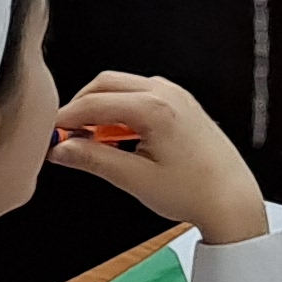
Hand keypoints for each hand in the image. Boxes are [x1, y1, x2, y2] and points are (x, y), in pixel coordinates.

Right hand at [49, 72, 267, 246]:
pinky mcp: (180, 104)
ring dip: (101, 108)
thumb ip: (94, 160)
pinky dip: (120, 111)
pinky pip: (140, 96)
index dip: (65, 119)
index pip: (93, 103)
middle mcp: (165, 93)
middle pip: (106, 84)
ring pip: (123, 88)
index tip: (49, 135)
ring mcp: (175, 95)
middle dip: (81, 107)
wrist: (231, 197)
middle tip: (65, 136)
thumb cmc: (193, 190)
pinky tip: (115, 138)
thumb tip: (62, 149)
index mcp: (154, 108)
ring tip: (89, 142)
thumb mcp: (134, 179)